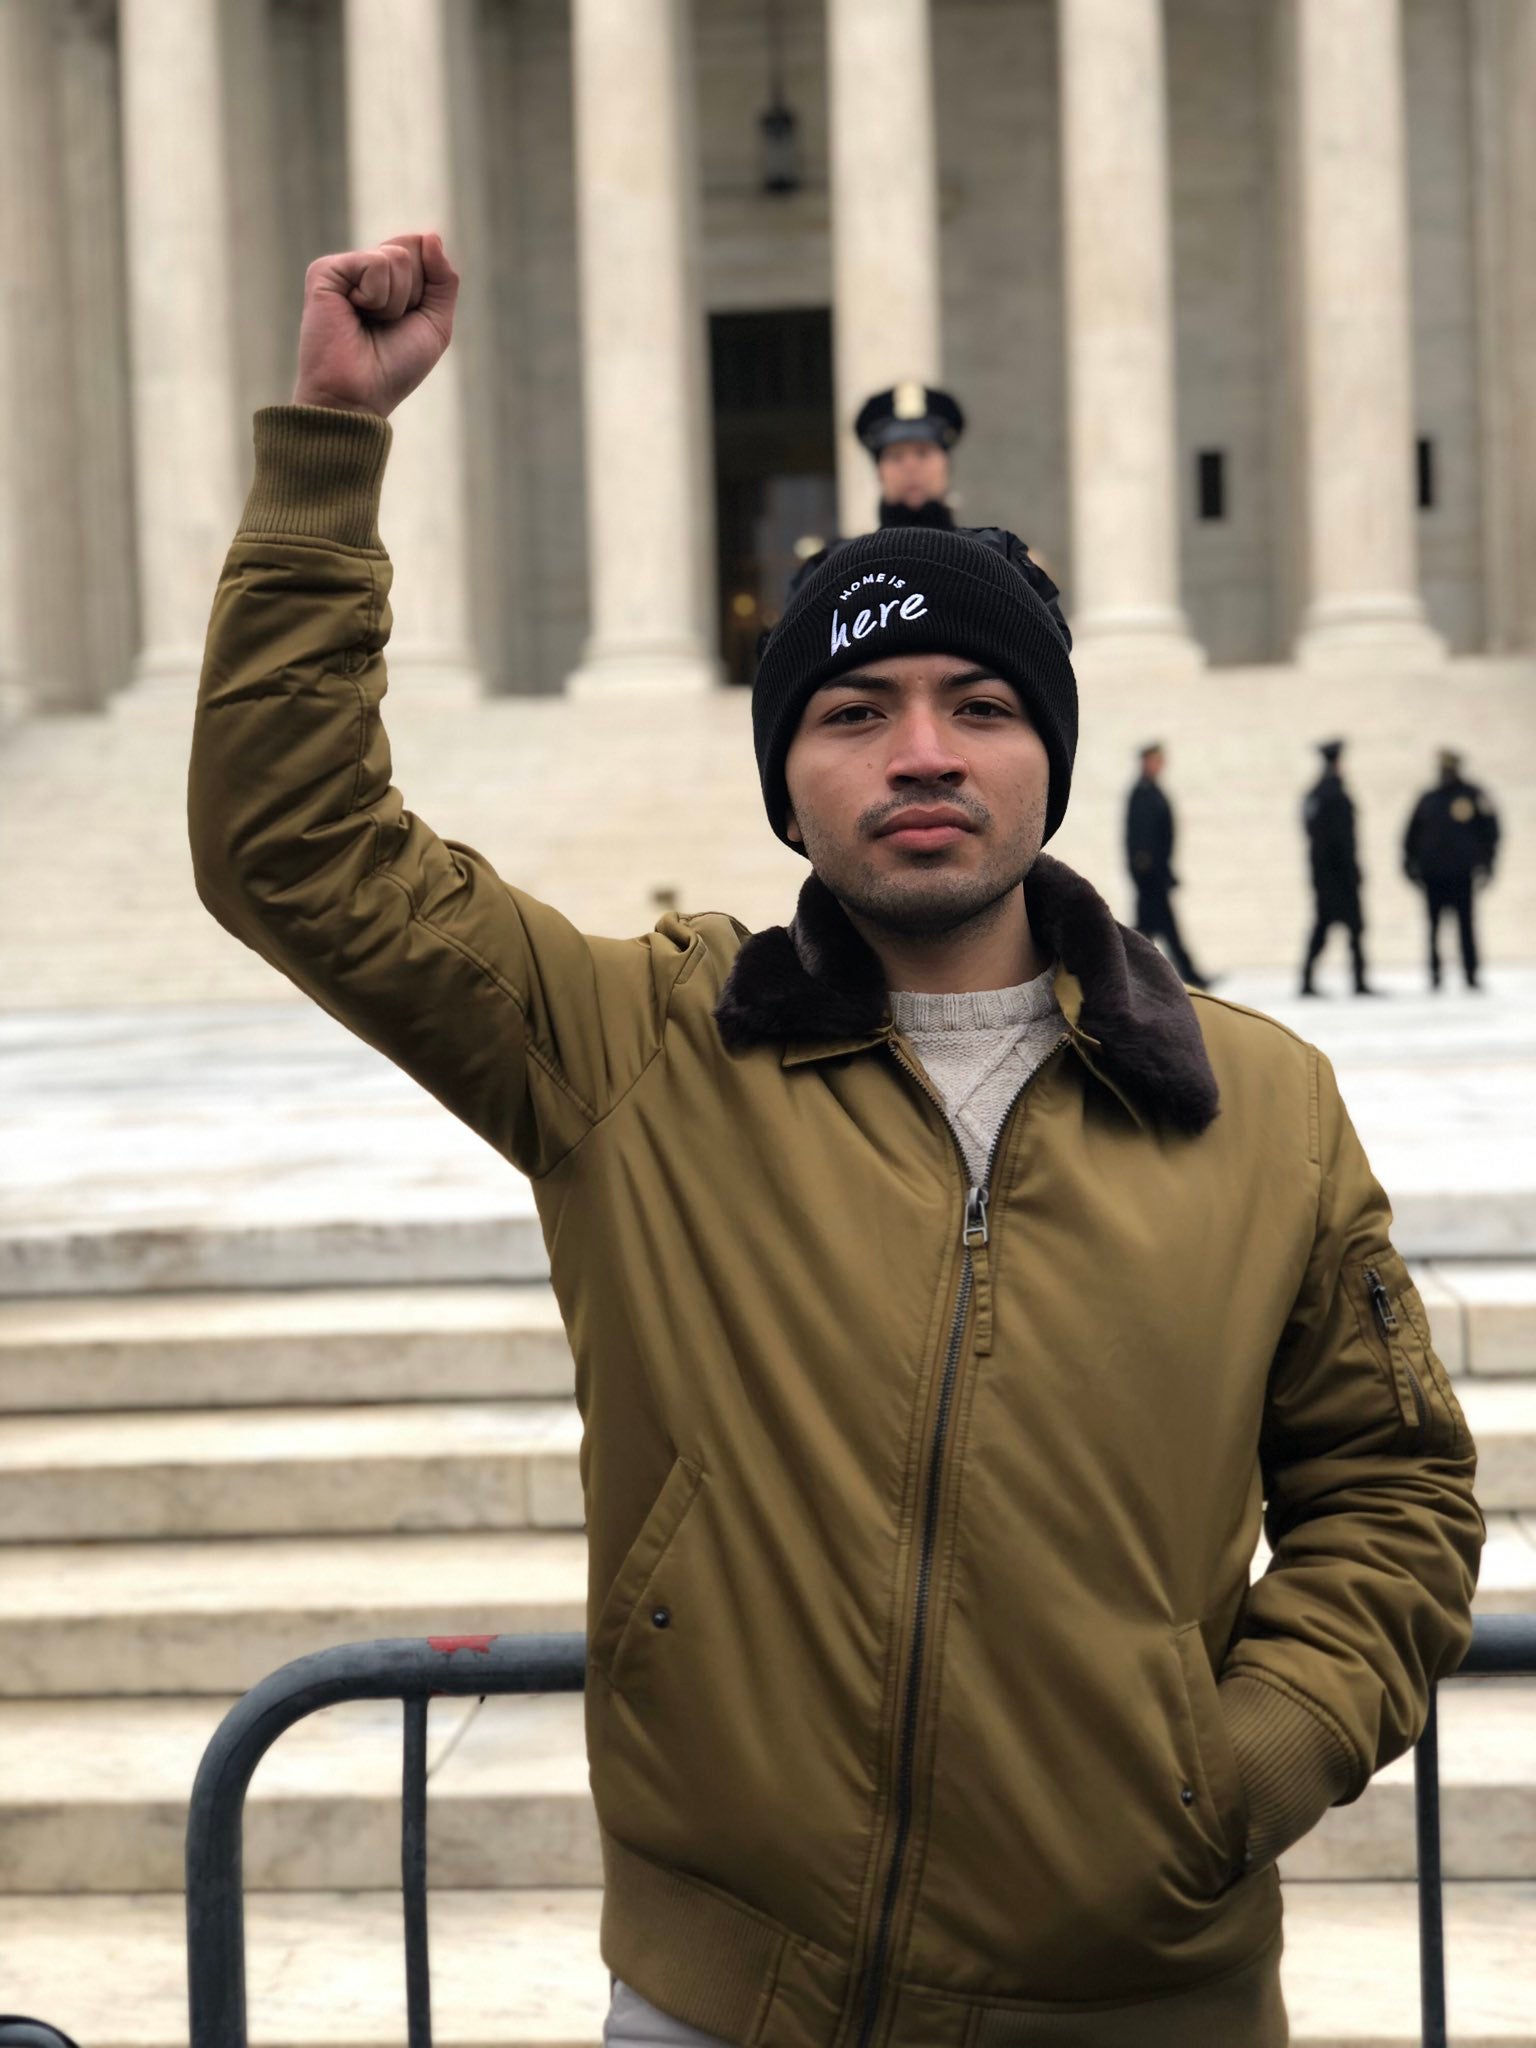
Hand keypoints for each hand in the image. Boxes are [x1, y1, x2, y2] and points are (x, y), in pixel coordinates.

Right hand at [291, 232, 457, 418]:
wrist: (359, 394)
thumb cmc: (394, 367)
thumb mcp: (436, 324)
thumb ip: (444, 279)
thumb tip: (431, 234)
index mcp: (389, 280)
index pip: (424, 250)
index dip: (426, 290)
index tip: (406, 321)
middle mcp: (366, 270)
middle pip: (412, 249)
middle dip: (413, 294)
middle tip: (386, 324)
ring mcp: (345, 268)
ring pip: (396, 256)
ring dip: (395, 300)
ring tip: (370, 322)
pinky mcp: (325, 270)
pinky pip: (375, 262)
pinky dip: (376, 296)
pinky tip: (354, 312)